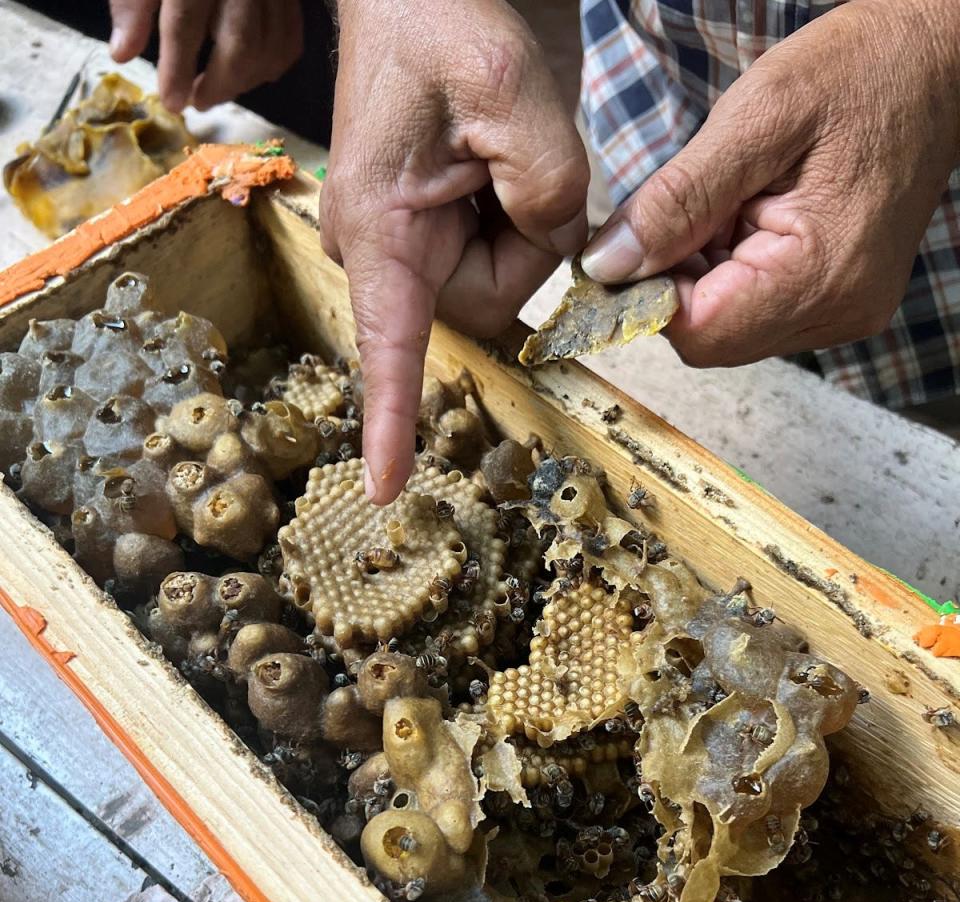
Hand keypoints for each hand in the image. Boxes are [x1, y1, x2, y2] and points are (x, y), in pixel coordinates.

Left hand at [108, 0, 303, 112]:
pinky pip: (290, 37)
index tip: (171, 102)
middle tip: (198, 102)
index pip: (186, 22)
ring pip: (269, 47)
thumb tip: (122, 53)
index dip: (177, 67)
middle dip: (219, 85)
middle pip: (240, 44)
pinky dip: (272, 63)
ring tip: (218, 89)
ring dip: (245, 81)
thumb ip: (132, 4)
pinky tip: (250, 73)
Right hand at [320, 0, 589, 503]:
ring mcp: (419, 235)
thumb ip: (546, 184)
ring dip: (534, 220)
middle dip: (527, 247)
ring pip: (508, 278)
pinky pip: (509, 249)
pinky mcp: (450, 222)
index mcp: (381, 221)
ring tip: (503, 146)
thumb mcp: (508, 81)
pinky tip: (501, 157)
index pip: (388, 340)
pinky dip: (530, 210)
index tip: (383, 486)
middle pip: (485, 305)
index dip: (391, 417)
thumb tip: (559, 243)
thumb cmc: (444, 8)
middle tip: (515, 160)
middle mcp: (389, 242)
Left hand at [580, 0, 959, 367]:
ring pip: (729, 328)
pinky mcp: (839, 301)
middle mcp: (837, 313)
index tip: (634, 239)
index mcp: (821, 275)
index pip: (697, 332)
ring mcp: (842, 312)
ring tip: (733, 202)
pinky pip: (757, 310)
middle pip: (710, 338)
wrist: (938, 61)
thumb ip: (677, 201)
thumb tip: (608, 266)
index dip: (649, 293)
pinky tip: (750, 217)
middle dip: (678, 280)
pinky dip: (733, 271)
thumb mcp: (757, 119)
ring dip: (705, 274)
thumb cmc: (860, 72)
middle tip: (692, 205)